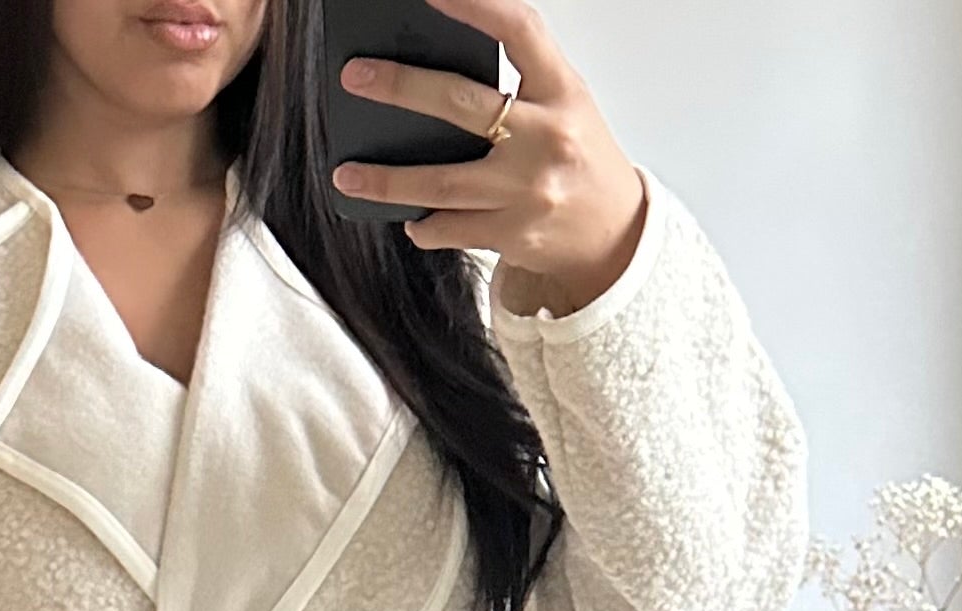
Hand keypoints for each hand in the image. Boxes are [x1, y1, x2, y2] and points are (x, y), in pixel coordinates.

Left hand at [332, 0, 647, 317]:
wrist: (614, 236)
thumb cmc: (580, 158)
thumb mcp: (565, 103)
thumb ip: (517, 80)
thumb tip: (433, 62)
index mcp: (562, 91)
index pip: (518, 31)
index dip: (474, 5)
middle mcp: (547, 138)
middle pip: (461, 105)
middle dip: (401, 87)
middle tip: (355, 77)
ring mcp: (527, 190)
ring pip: (441, 182)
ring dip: (387, 180)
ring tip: (347, 174)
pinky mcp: (512, 234)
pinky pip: (450, 228)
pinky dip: (423, 223)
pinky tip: (409, 217)